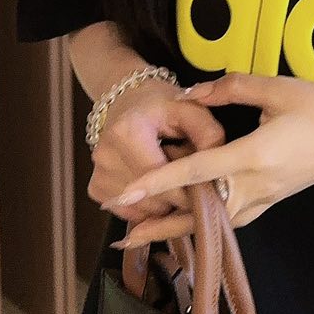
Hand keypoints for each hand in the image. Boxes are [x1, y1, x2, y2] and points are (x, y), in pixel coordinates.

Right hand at [87, 78, 227, 225]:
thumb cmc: (163, 105)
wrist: (127, 101)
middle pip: (152, 200)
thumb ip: (209, 134)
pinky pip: (130, 212)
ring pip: (142, 211)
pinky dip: (147, 206)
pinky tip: (156, 186)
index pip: (161, 179)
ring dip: (164, 204)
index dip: (188, 191)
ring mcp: (98, 174)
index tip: (209, 193)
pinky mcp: (96, 188)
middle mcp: (106, 156)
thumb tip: (217, 172)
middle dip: (178, 198)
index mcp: (127, 132)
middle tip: (193, 183)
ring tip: (173, 179)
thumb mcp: (191, 108)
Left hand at [110, 72, 313, 248]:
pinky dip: (203, 224)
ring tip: (143, 236)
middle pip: (198, 213)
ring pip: (213, 222)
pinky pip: (230, 218)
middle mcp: (255, 186)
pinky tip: (187, 223)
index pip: (196, 173)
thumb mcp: (278, 87)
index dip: (158, 182)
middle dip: (159, 225)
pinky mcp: (269, 201)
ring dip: (178, 229)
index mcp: (253, 156)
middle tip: (121, 236)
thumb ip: (232, 87)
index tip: (126, 193)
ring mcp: (263, 198)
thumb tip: (192, 93)